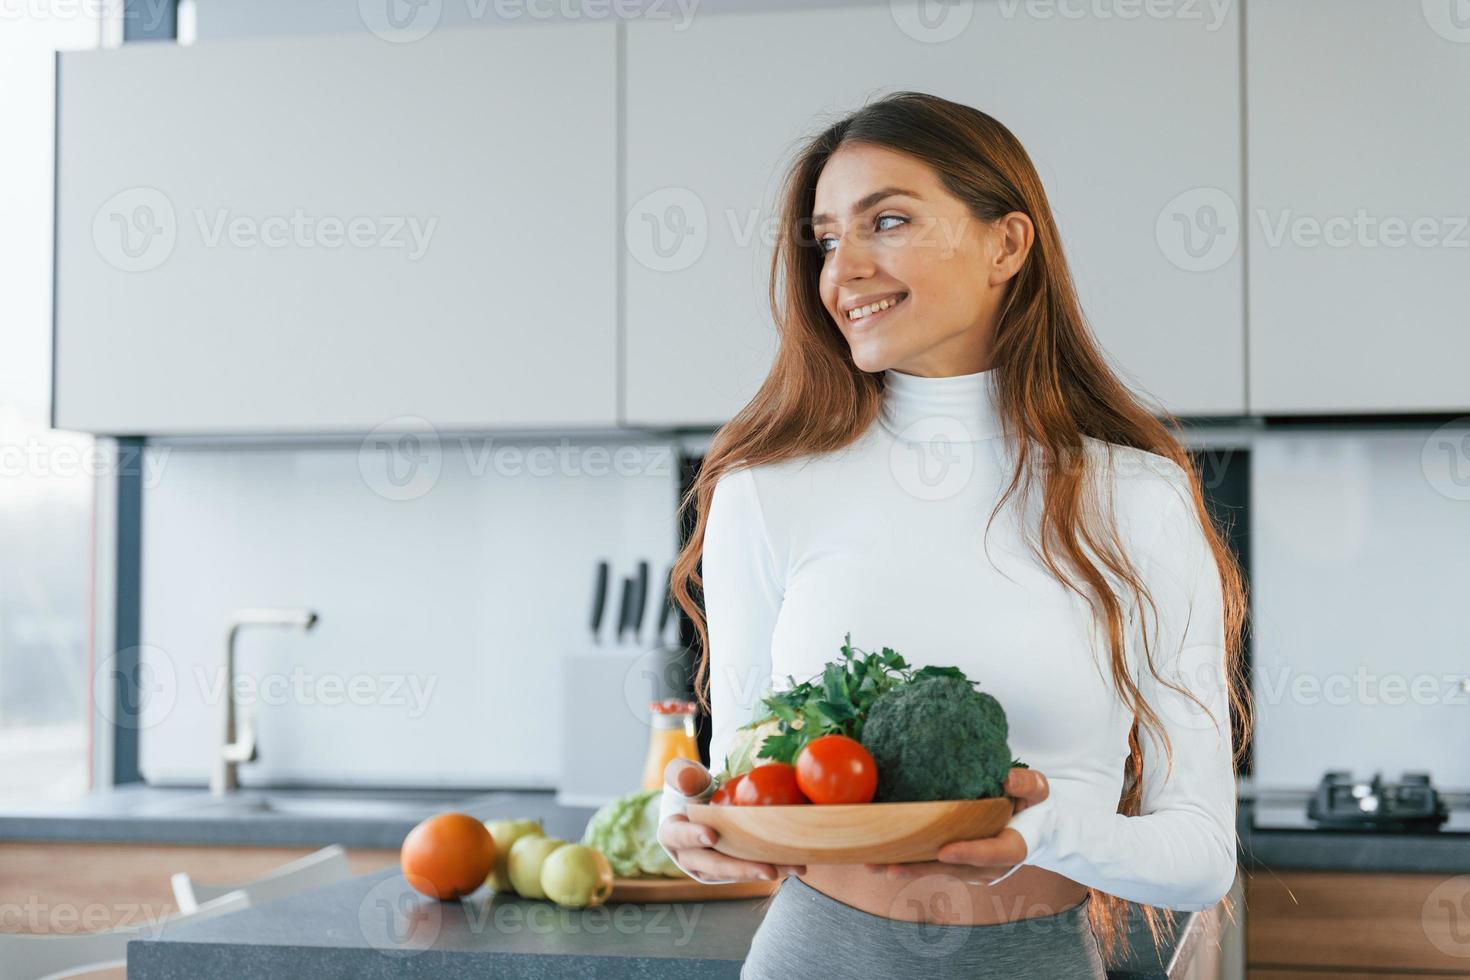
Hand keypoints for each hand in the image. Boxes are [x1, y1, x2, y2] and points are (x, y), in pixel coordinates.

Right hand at [656, 758, 805, 882]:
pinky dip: (775, 867)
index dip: (693, 837)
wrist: (705, 804)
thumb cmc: (693, 787)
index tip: (712, 836)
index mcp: (672, 834)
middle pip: (713, 866)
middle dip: (741, 868)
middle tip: (767, 869)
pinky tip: (796, 864)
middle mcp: (690, 857)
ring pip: (737, 873)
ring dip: (765, 871)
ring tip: (793, 867)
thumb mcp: (685, 775)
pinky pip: (752, 870)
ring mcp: (712, 868)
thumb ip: (682, 774)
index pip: (678, 836)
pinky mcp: (732, 870)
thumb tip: (685, 779)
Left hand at [864, 767, 1048, 884]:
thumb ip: (1027, 784)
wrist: (1035, 827)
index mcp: (1013, 847)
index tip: (944, 851)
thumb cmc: (1034, 806)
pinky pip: (931, 866)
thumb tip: (1006, 780)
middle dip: (922, 868)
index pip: (992, 854)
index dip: (969, 854)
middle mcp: (990, 866)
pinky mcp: (957, 866)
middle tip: (890, 866)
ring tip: (872, 865)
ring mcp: (972, 870)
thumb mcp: (1039, 790)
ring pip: (937, 871)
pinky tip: (877, 857)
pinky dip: (906, 862)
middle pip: (954, 870)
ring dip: (905, 868)